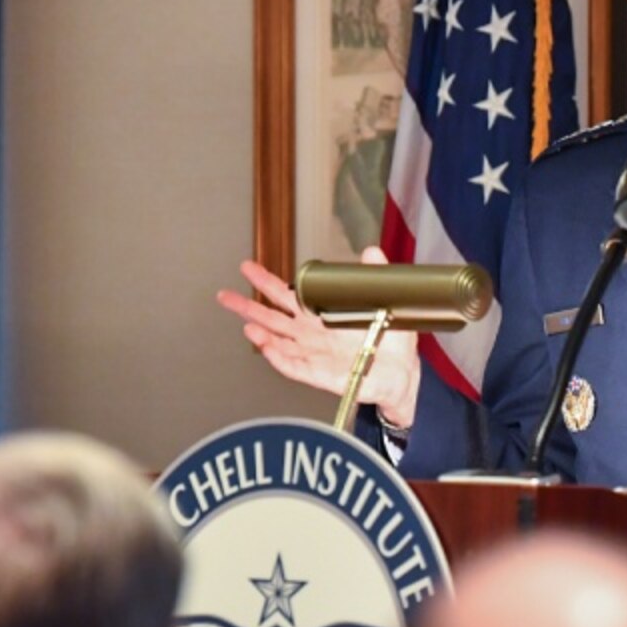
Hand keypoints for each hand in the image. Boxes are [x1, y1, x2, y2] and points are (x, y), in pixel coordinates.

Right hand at [215, 247, 422, 427]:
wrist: (401, 373)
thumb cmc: (390, 340)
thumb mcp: (383, 302)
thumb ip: (374, 276)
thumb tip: (371, 252)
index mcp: (321, 314)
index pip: (287, 295)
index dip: (266, 282)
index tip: (247, 268)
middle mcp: (311, 334)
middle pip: (272, 318)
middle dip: (248, 307)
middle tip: (225, 296)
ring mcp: (312, 355)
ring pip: (278, 343)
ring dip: (261, 335)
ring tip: (247, 326)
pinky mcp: (319, 374)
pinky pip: (293, 367)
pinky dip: (279, 358)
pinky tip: (267, 348)